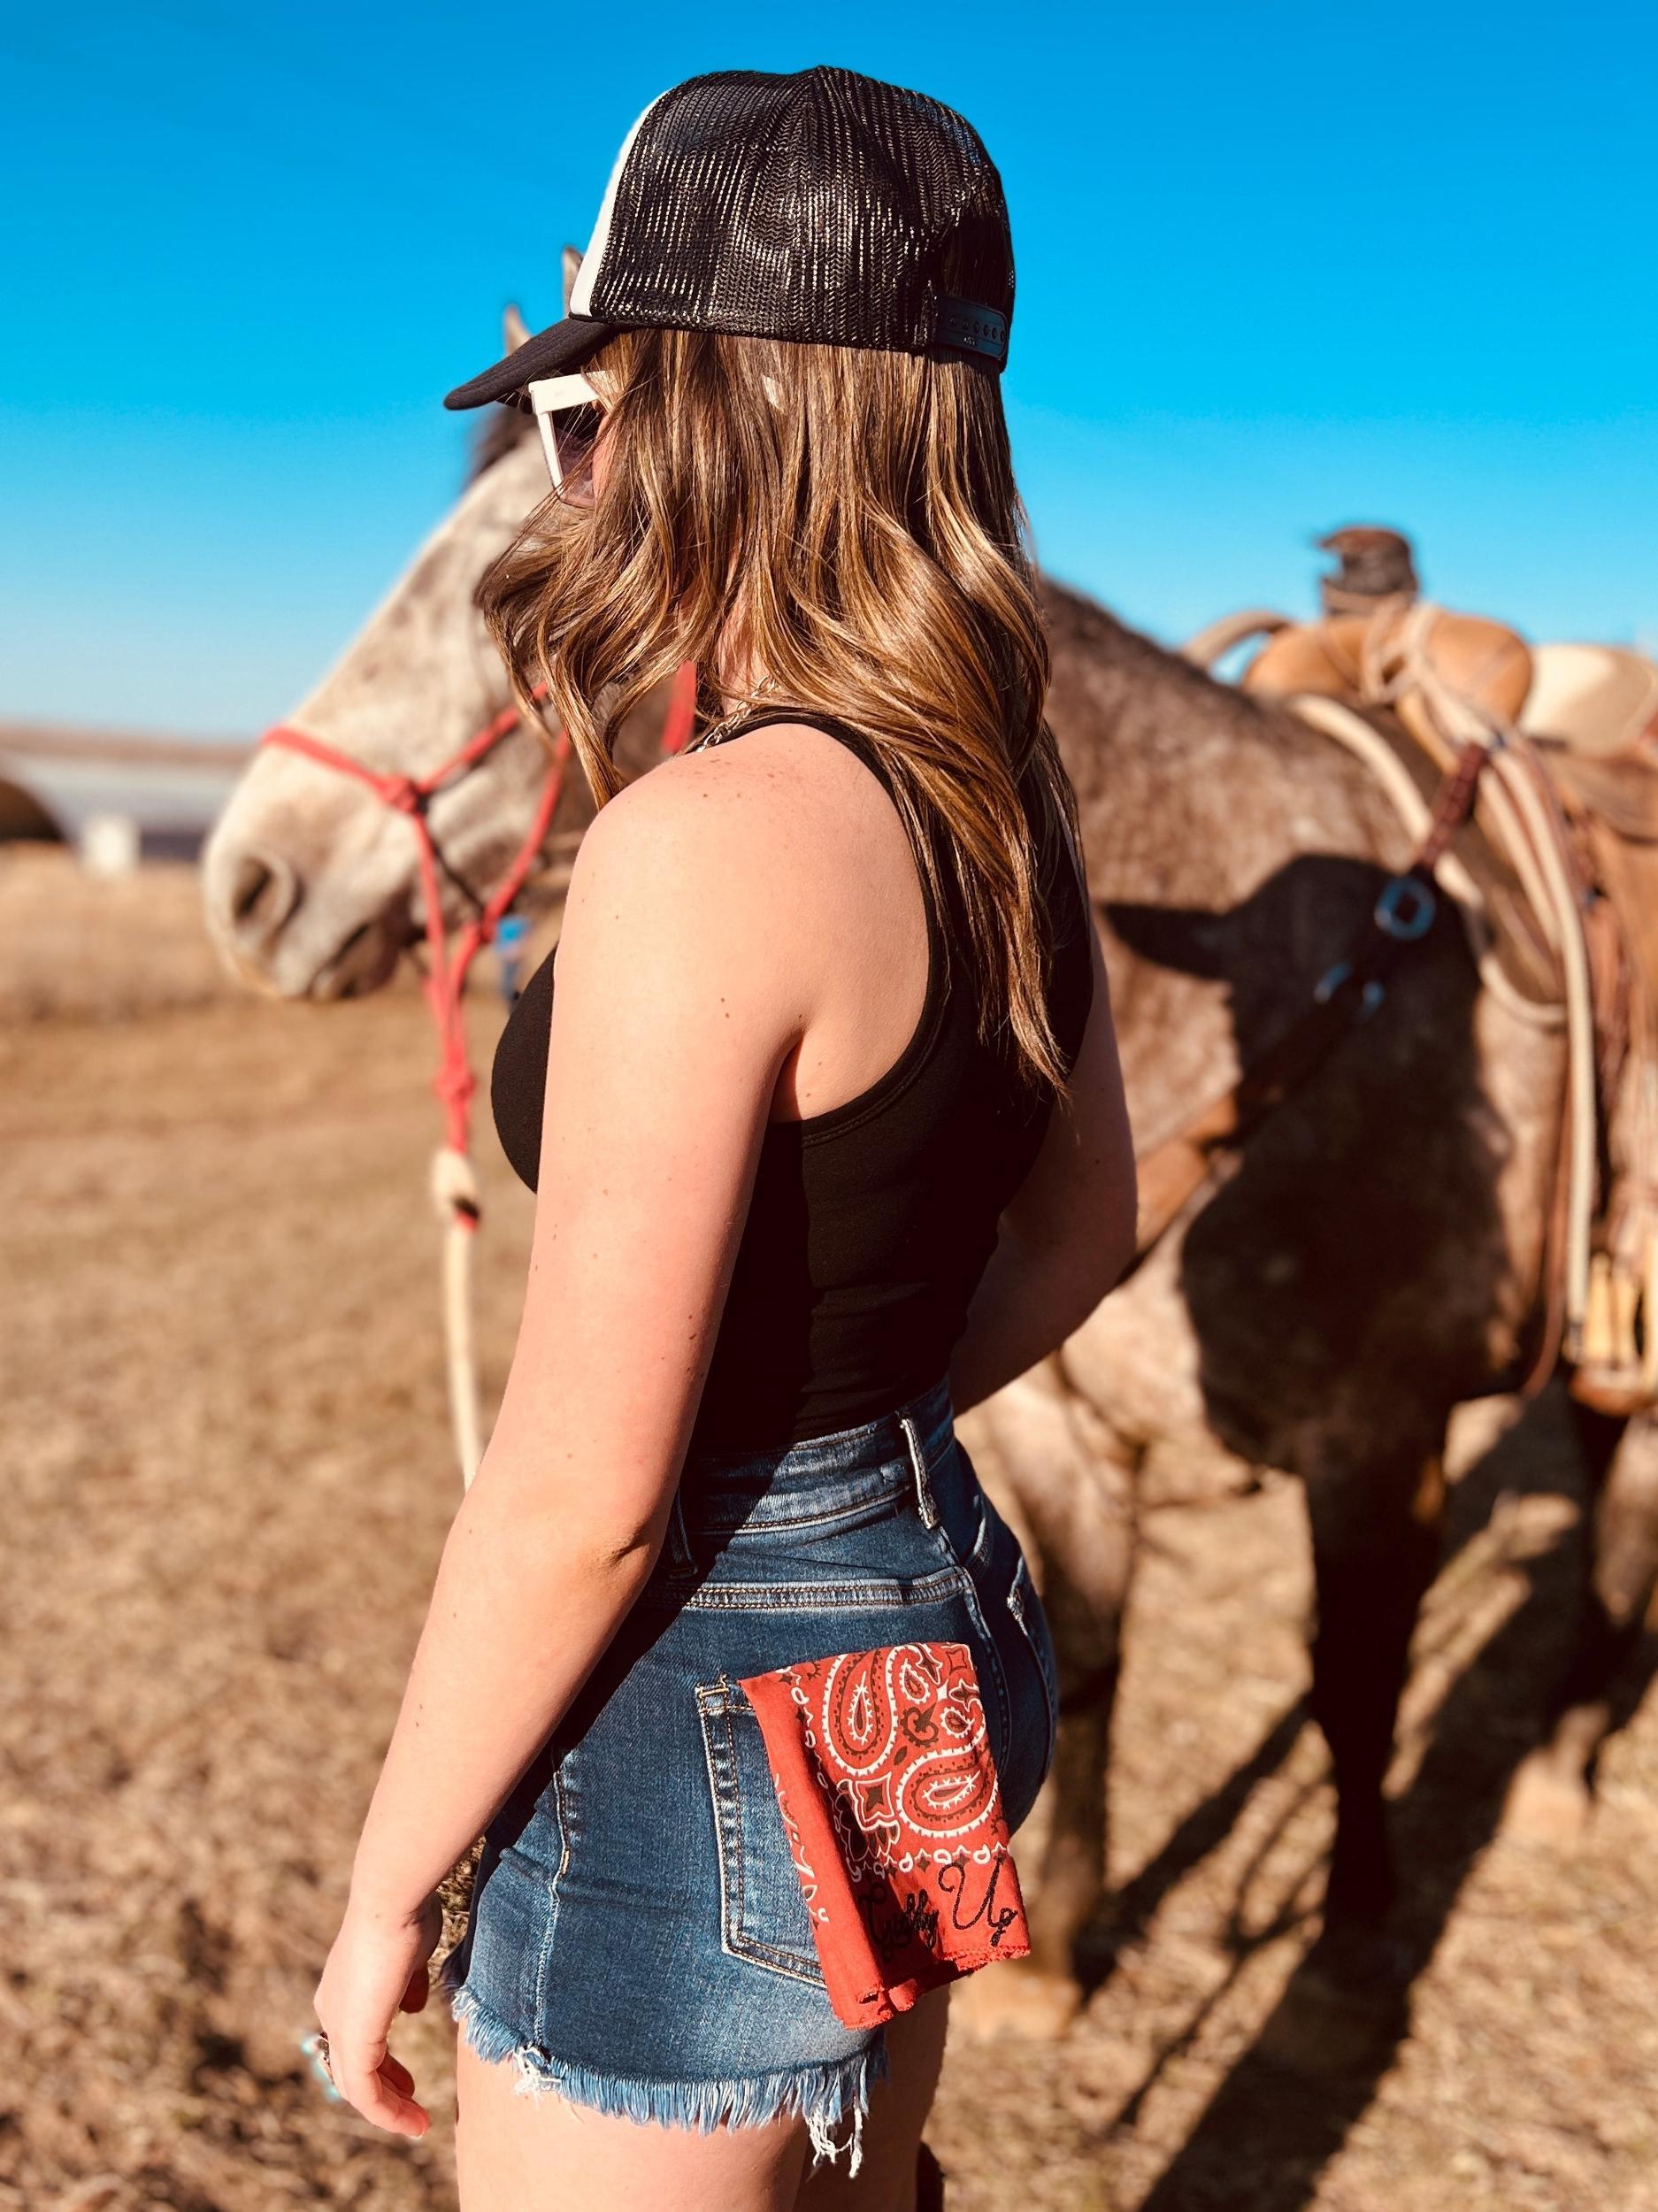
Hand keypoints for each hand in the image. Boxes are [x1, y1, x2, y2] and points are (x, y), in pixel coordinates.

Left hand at [311, 1891, 443, 2136]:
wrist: (391, 1899)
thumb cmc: (406, 1915)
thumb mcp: (409, 1954)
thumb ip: (408, 1981)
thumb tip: (412, 2006)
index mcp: (343, 1989)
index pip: (356, 2040)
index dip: (382, 2065)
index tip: (409, 2080)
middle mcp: (334, 2010)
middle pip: (353, 2067)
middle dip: (385, 2089)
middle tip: (411, 2102)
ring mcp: (341, 2026)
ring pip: (358, 2085)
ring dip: (389, 2107)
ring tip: (416, 2123)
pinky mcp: (354, 2039)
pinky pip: (366, 2091)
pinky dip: (388, 2111)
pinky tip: (413, 2120)